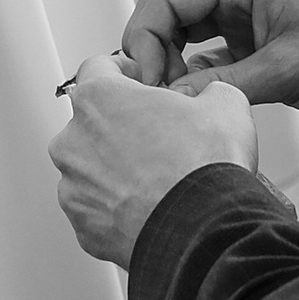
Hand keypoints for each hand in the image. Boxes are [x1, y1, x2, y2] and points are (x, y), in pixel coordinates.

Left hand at [50, 54, 255, 268]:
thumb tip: (210, 98)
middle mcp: (73, 141)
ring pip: (91, 170)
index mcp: (98, 99)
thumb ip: (206, 90)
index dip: (127, 72)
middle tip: (158, 137)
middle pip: (92, 122)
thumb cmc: (203, 167)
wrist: (203, 231)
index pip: (98, 68)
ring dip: (116, 170)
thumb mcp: (225, 103)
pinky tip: (150, 208)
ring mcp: (73, 188)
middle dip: (121, 126)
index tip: (141, 82)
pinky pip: (98, 210)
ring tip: (156, 179)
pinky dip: (118, 208)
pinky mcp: (83, 227)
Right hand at [121, 0, 298, 130]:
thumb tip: (167, 104)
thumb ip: (223, 85)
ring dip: (170, 74)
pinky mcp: (255, 56)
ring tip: (169, 111)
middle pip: (166, 19)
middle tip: (154, 103)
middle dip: (151, 58)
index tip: (145, 84)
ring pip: (182, 45)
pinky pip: (206, 68)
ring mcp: (244, 26)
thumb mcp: (288, 70)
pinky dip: (194, 87)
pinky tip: (193, 113)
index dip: (142, 39)